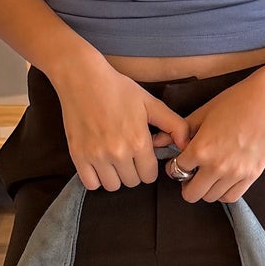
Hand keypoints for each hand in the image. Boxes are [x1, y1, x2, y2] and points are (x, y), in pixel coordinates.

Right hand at [53, 54, 187, 190]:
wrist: (83, 80)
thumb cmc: (118, 89)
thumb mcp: (151, 103)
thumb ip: (174, 124)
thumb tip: (186, 145)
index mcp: (138, 141)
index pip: (150, 176)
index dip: (148, 167)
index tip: (142, 156)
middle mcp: (118, 152)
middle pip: (132, 182)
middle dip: (133, 171)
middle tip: (128, 155)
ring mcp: (96, 156)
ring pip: (112, 186)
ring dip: (116, 176)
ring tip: (114, 159)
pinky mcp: (78, 156)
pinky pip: (91, 183)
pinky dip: (96, 178)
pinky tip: (99, 164)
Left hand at [167, 69, 264, 203]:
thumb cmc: (236, 100)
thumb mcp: (204, 112)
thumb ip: (181, 130)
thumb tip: (160, 141)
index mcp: (200, 149)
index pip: (177, 170)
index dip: (174, 166)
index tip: (178, 162)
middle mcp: (216, 166)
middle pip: (192, 193)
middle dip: (187, 184)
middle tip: (191, 173)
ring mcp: (236, 173)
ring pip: (211, 197)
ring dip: (205, 188)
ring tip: (208, 174)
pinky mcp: (252, 175)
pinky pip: (231, 196)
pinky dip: (223, 192)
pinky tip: (223, 179)